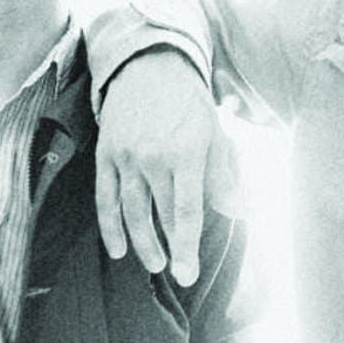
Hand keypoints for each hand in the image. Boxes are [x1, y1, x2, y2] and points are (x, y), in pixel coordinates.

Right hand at [95, 48, 235, 283]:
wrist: (151, 67)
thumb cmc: (190, 105)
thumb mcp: (215, 134)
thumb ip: (224, 176)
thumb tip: (238, 212)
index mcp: (186, 152)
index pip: (186, 211)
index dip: (187, 247)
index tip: (188, 274)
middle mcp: (154, 156)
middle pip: (161, 215)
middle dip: (171, 247)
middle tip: (180, 272)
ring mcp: (126, 156)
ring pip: (132, 212)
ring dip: (143, 243)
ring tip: (156, 263)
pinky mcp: (106, 154)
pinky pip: (105, 199)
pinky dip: (110, 226)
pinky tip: (119, 248)